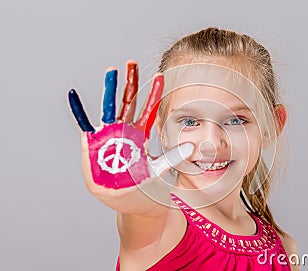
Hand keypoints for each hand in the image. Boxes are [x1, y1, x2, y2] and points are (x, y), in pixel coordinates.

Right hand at [68, 61, 192, 190]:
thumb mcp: (160, 169)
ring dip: (110, 89)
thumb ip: (173, 157)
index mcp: (140, 133)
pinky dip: (78, 109)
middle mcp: (124, 129)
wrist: (125, 198)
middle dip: (131, 82)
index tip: (160, 75)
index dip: (154, 92)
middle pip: (128, 101)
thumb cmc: (142, 183)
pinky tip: (73, 94)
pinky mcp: (93, 142)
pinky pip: (84, 123)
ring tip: (112, 71)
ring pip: (109, 106)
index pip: (149, 109)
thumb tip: (192, 147)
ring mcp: (108, 134)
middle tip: (132, 62)